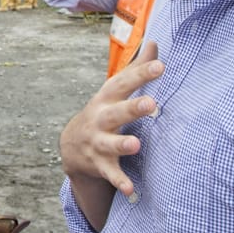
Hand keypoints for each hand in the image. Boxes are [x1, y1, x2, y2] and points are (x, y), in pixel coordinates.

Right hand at [60, 43, 162, 199]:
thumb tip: (154, 42)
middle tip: (151, 103)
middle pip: (116, 112)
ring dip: (122, 144)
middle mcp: (101, 119)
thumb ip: (136, 68)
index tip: (161, 66)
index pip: (124, 83)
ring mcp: (98, 142)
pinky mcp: (101, 165)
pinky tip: (130, 190)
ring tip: (136, 145)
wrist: (72, 146)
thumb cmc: (104, 112)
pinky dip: (120, 182)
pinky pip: (111, 174)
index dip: (142, 74)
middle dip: (132, 108)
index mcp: (108, 98)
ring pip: (110, 144)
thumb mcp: (115, 90)